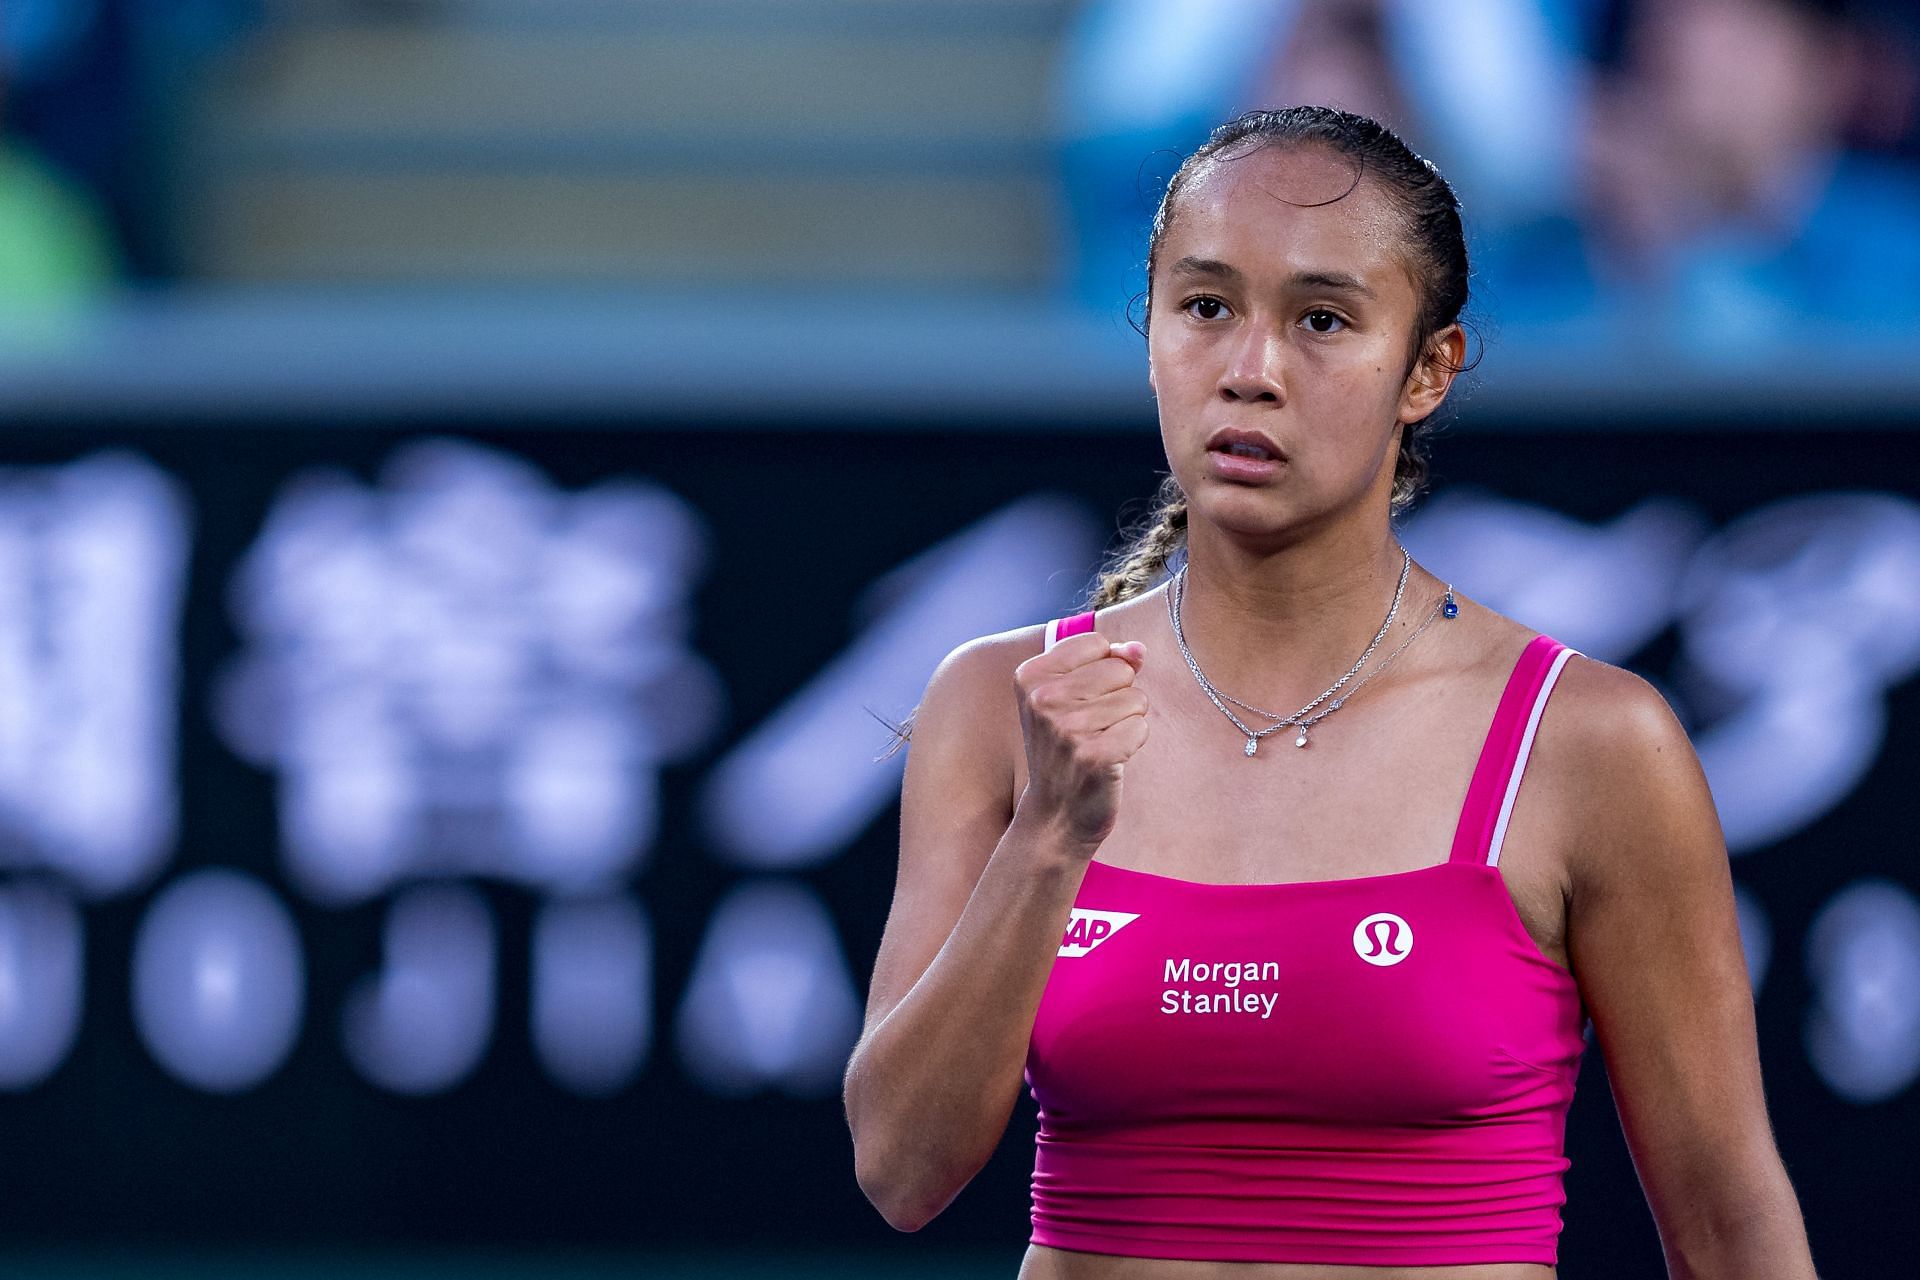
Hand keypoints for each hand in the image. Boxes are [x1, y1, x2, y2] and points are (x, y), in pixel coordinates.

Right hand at [1013, 632, 1149, 850]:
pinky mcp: (1094, 756)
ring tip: (1099, 742)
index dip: (1102, 669)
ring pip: (1135, 698)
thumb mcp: (1071, 697)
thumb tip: (1138, 650)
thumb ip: (1106, 661)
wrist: (1055, 813)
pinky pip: (1140, 728)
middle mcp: (1043, 699)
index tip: (1081, 699)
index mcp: (1030, 676)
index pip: (1096, 643)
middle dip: (1119, 695)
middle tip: (1092, 726)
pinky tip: (1109, 759)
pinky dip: (1132, 743)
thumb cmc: (1067, 747)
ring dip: (1127, 721)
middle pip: (1119, 669)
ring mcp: (1067, 729)